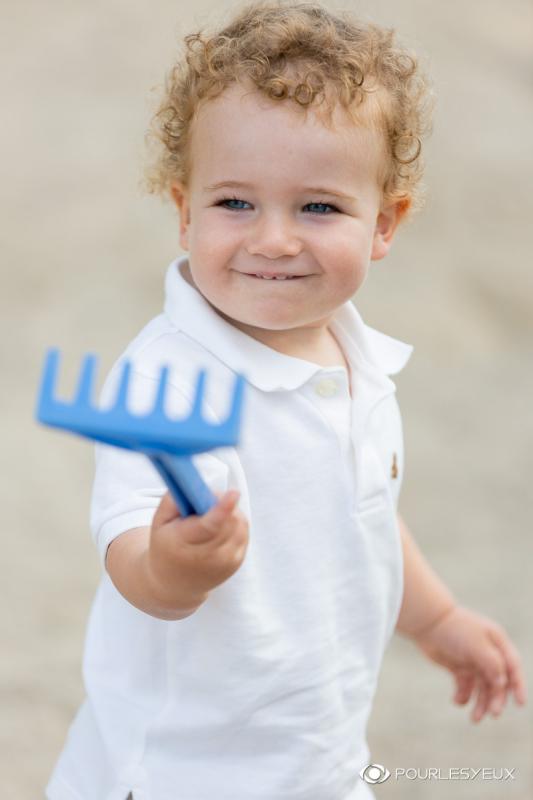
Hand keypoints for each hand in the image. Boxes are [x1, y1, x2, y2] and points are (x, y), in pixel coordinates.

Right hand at [147, 489, 248, 606]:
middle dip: (221, 502)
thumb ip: (173, 499)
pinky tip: (220, 526)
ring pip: (239, 523)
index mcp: (183, 544)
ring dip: (230, 511)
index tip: (233, 493)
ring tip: (210, 515)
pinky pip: (243, 531)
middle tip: (204, 501)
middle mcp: (207, 557)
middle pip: (227, 520)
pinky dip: (235, 522)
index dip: (223, 508)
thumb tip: (196, 485)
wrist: (175, 583)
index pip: (209, 526)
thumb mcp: (159, 521)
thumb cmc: (166, 544)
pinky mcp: (236, 562)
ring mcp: (225, 562)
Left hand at [413, 604, 526, 722]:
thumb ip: (492, 663)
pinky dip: (463, 697)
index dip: (518, 685)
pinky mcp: (459, 669)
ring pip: (482, 688)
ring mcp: (473, 662)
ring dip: (480, 704)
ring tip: (474, 719)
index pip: (512, 667)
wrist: (427, 623)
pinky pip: (465, 688)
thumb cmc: (455, 629)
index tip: (520, 703)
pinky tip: (457, 701)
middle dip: (496, 699)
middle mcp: (488, 654)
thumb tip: (503, 683)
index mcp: (497, 643)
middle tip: (493, 714)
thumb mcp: (476, 644)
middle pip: (498, 682)